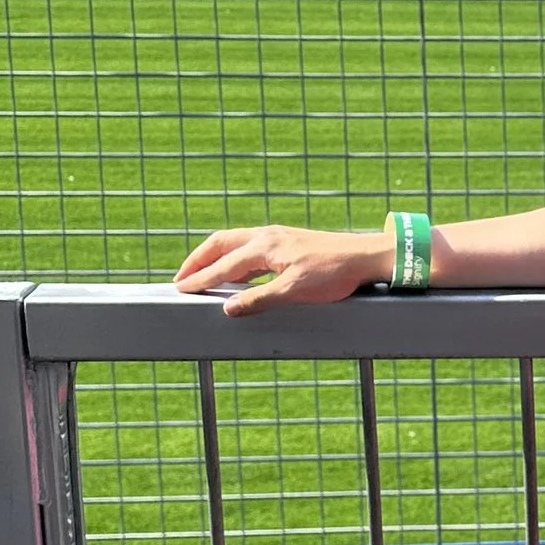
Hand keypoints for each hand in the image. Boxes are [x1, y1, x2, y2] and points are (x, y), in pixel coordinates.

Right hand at [174, 223, 388, 315]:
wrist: (365, 256)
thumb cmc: (333, 273)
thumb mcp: (295, 291)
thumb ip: (259, 299)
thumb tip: (227, 308)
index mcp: (264, 246)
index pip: (223, 265)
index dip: (200, 279)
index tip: (180, 290)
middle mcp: (265, 236)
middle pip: (220, 244)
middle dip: (197, 261)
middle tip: (180, 279)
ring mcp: (276, 236)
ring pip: (233, 242)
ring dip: (213, 257)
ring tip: (199, 274)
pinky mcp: (285, 241)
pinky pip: (248, 247)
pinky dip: (232, 258)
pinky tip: (234, 273)